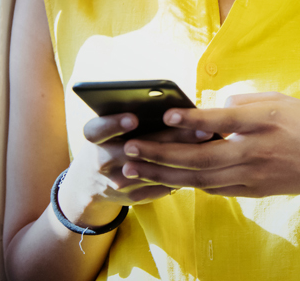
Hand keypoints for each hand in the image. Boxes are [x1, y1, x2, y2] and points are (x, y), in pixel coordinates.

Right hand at [59, 113, 211, 226]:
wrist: (92, 183)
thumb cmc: (112, 142)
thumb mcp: (112, 129)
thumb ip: (134, 116)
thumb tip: (175, 104)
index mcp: (95, 139)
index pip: (97, 130)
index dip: (114, 124)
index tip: (134, 118)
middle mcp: (101, 161)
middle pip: (135, 150)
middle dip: (169, 138)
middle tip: (200, 128)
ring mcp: (117, 182)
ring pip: (153, 170)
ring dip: (182, 157)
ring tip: (207, 143)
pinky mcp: (133, 196)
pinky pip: (161, 185)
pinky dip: (182, 173)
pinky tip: (205, 160)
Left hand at [120, 92, 299, 197]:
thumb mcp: (283, 101)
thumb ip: (245, 102)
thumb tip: (212, 107)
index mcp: (266, 122)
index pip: (222, 120)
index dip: (193, 119)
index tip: (166, 114)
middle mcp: (258, 151)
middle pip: (201, 157)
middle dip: (161, 154)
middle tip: (130, 148)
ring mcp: (255, 175)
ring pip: (200, 178)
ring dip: (165, 174)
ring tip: (136, 168)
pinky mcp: (255, 190)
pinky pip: (215, 188)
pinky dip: (189, 183)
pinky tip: (169, 177)